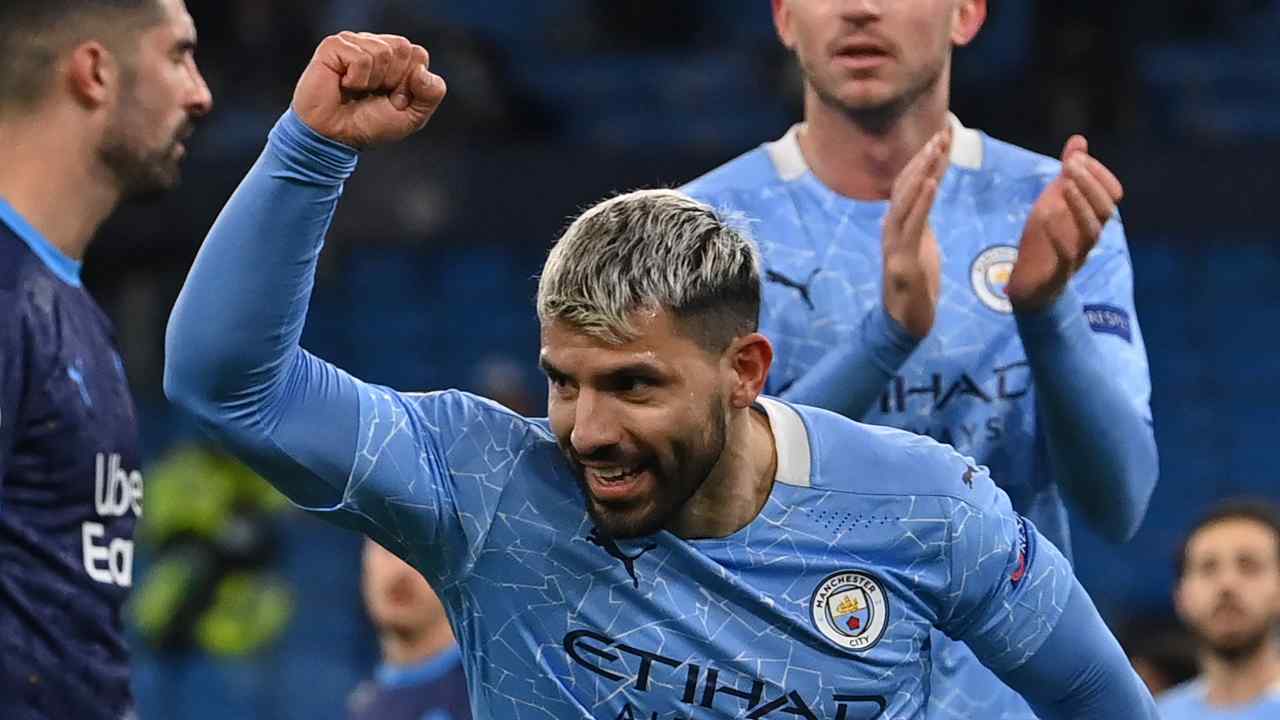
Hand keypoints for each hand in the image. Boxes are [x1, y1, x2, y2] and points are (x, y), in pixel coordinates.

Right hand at [291, 32, 445, 148]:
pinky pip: (360, 58)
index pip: (418, 54)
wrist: (335, 137)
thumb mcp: (413, 116)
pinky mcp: (333, 46)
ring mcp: (353, 43)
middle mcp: (374, 45)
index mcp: (395, 57)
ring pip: (382, 52)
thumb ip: (431, 94)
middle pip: (403, 48)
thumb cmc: (370, 125)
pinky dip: (356, 80)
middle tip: (375, 95)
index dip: (411, 82)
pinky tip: (344, 85)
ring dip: (373, 81)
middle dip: (395, 80)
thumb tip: (422, 71)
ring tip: (358, 91)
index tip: (395, 100)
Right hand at [882, 126, 948, 337]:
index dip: (924, 159)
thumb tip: (927, 192)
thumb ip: (921, 219)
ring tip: (936, 150)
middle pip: (906, 186)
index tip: (941, 135)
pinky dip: (921, 202)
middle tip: (941, 133)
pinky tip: (930, 182)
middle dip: (924, 158)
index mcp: (898, 224)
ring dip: (921, 173)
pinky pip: (912, 226)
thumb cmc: (916, 286)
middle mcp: (891, 229)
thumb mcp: (922, 244)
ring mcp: (894, 244)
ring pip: (906, 200)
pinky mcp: (903, 261)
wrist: (905, 323)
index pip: (910, 184)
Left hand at [1006, 136, 1123, 311]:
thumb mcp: (1052, 201)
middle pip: (1107, 210)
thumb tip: (1079, 140)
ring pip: (1093, 232)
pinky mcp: (1058, 273)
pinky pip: (1067, 257)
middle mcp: (1090, 236)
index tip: (1077, 157)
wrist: (1028, 284)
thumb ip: (1066, 174)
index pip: (1112, 193)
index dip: (1098, 173)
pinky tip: (1048, 217)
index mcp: (1092, 217)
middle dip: (1090, 183)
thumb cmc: (1045, 239)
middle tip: (1071, 164)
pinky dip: (1060, 236)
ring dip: (1080, 205)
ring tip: (1065, 185)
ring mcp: (1077, 255)